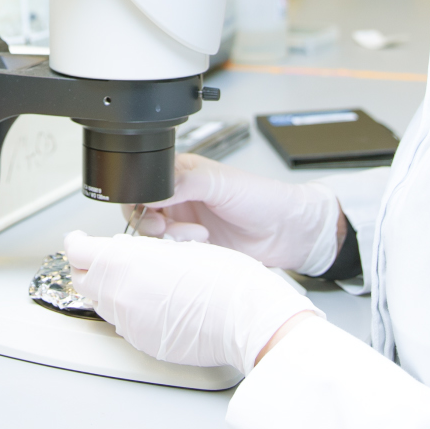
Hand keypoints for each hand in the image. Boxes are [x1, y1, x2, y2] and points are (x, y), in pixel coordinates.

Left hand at [63, 231, 314, 374]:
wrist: (246, 317)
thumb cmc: (224, 278)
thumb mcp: (178, 246)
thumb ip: (142, 251)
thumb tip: (128, 253)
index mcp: (123, 262)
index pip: (77, 250)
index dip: (78, 241)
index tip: (81, 239)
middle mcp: (118, 294)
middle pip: (82, 279)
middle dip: (90, 266)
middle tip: (106, 258)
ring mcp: (129, 322)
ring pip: (102, 302)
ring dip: (110, 289)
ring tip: (139, 279)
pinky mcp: (143, 342)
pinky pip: (125, 323)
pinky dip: (131, 311)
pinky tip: (155, 303)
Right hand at [128, 154, 345, 274]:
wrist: (286, 232)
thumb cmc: (262, 199)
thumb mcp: (222, 183)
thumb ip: (185, 182)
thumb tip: (154, 189)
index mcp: (182, 174)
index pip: (145, 185)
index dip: (143, 200)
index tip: (155, 212)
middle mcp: (180, 199)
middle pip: (143, 214)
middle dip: (152, 224)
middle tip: (167, 229)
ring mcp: (186, 224)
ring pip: (156, 237)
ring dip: (172, 239)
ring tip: (199, 237)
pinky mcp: (194, 248)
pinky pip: (172, 254)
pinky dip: (180, 254)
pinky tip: (201, 247)